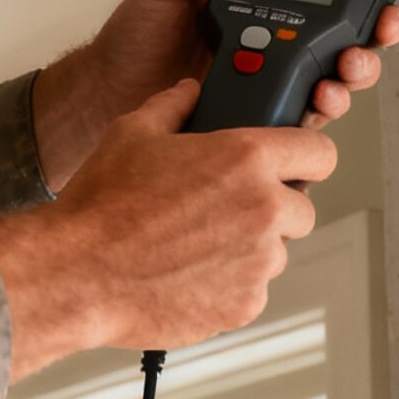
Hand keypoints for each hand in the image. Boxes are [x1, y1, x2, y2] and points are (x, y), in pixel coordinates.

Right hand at [0, 79, 336, 377]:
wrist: (77, 274)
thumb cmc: (103, 205)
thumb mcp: (133, 133)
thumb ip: (173, 105)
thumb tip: (189, 92)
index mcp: (247, 159)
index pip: (320, 153)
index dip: (307, 158)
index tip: (294, 165)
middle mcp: (264, 210)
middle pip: (303, 208)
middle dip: (275, 207)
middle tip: (227, 209)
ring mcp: (259, 263)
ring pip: (277, 251)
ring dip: (250, 247)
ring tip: (195, 244)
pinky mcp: (245, 305)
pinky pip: (252, 290)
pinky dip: (229, 284)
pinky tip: (187, 273)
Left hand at [32, 0, 398, 184]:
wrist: (107, 93)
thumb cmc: (132, 39)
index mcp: (259, 9)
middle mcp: (272, 47)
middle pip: (341, 45)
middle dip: (370, 42)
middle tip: (373, 38)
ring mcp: (266, 86)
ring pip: (330, 85)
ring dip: (349, 80)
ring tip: (340, 76)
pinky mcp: (254, 122)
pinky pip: (296, 122)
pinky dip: (315, 116)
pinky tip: (317, 105)